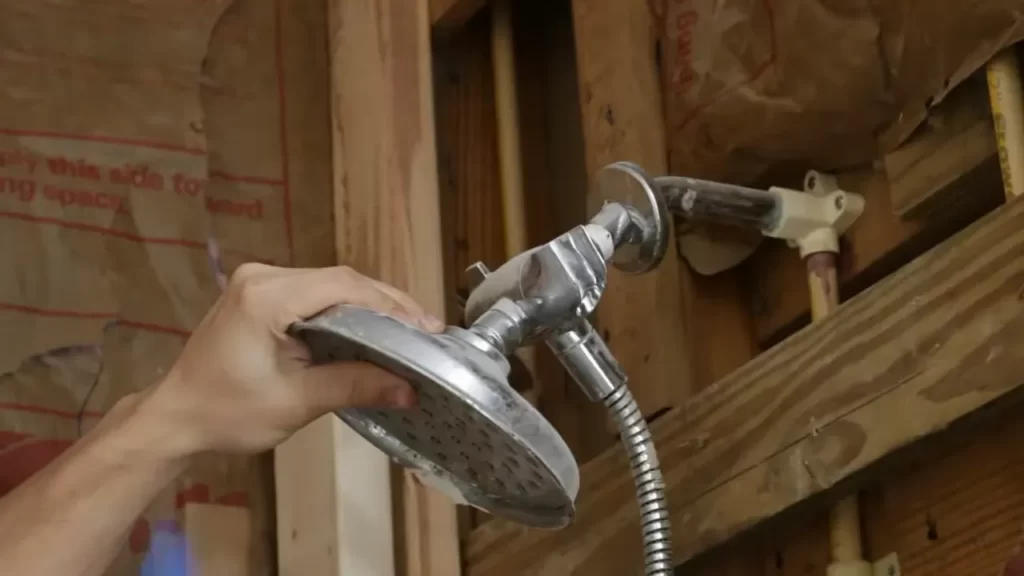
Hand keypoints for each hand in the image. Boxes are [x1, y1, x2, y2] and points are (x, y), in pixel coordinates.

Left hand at [139, 263, 444, 455]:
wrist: (175, 419)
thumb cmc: (226, 413)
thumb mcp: (295, 402)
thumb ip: (353, 385)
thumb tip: (408, 389)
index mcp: (266, 296)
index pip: (344, 286)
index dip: (391, 305)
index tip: (426, 329)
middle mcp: (262, 276)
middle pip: (341, 280)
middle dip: (387, 304)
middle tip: (426, 332)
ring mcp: (259, 281)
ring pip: (331, 284)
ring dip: (369, 306)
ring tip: (407, 332)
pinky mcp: (259, 293)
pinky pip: (315, 293)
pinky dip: (346, 310)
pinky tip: (371, 329)